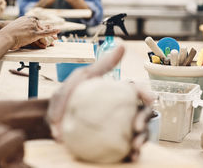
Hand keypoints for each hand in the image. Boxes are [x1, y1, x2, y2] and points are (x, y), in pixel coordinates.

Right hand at [0, 16, 58, 49]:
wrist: (5, 37)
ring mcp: (33, 26)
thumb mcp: (14, 29)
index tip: (43, 31)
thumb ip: (20, 30)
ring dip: (49, 36)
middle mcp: (30, 20)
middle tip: (52, 37)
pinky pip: (45, 33)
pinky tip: (58, 31)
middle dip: (46, 33)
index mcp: (26, 18)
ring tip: (54, 40)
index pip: (35, 23)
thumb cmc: (6, 35)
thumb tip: (21, 34)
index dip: (40, 28)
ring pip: (43, 32)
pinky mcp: (34, 33)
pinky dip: (52, 32)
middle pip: (41, 27)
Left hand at [46, 45, 154, 161]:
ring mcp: (119, 127)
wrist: (53, 118)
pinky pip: (125, 149)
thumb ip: (103, 64)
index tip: (149, 99)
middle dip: (145, 120)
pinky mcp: (114, 143)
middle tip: (137, 127)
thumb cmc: (69, 94)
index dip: (147, 94)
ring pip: (138, 133)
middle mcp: (122, 110)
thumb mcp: (82, 77)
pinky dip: (130, 153)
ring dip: (141, 140)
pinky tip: (130, 157)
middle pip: (141, 114)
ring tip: (135, 147)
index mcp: (117, 94)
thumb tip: (123, 45)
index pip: (137, 92)